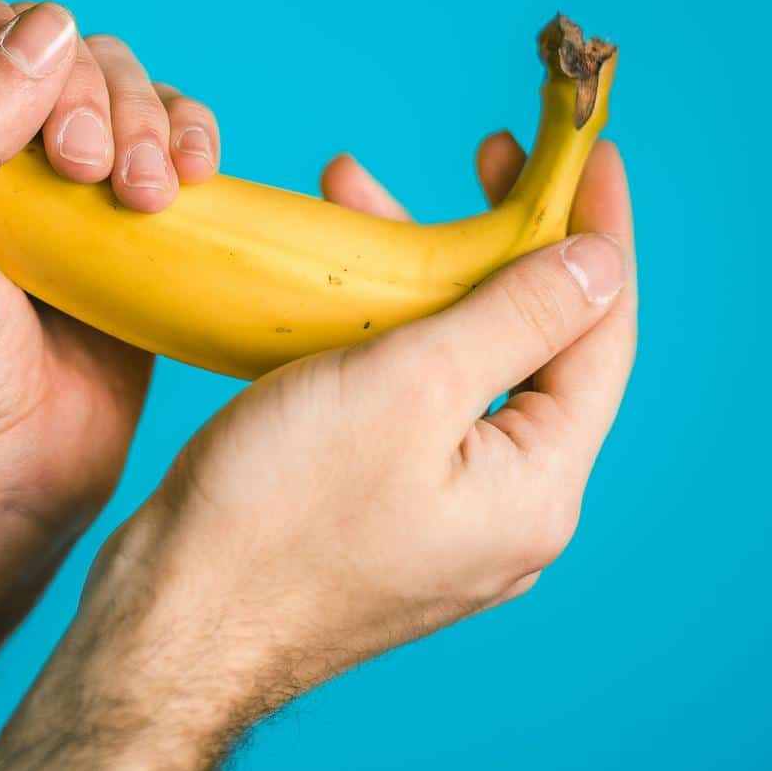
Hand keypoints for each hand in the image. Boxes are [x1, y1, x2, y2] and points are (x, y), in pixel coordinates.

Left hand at [0, 0, 225, 540]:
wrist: (2, 473)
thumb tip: (45, 27)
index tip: (14, 68)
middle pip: (44, 36)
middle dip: (79, 88)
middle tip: (81, 170)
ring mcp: (56, 172)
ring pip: (118, 79)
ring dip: (145, 119)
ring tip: (145, 198)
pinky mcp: (127, 210)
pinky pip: (171, 134)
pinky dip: (190, 138)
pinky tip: (192, 180)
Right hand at [0, 136, 636, 770]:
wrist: (171, 618)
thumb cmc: (277, 509)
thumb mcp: (408, 387)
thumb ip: (516, 318)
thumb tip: (600, 265)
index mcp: (535, 487)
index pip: (599, 335)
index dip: (598, 233)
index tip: (591, 152)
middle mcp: (505, 508)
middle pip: (532, 347)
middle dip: (499, 242)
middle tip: (486, 159)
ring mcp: (442, 513)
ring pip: (459, 367)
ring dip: (421, 277)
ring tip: (362, 196)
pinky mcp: (380, 508)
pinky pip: (408, 400)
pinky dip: (382, 331)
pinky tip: (333, 286)